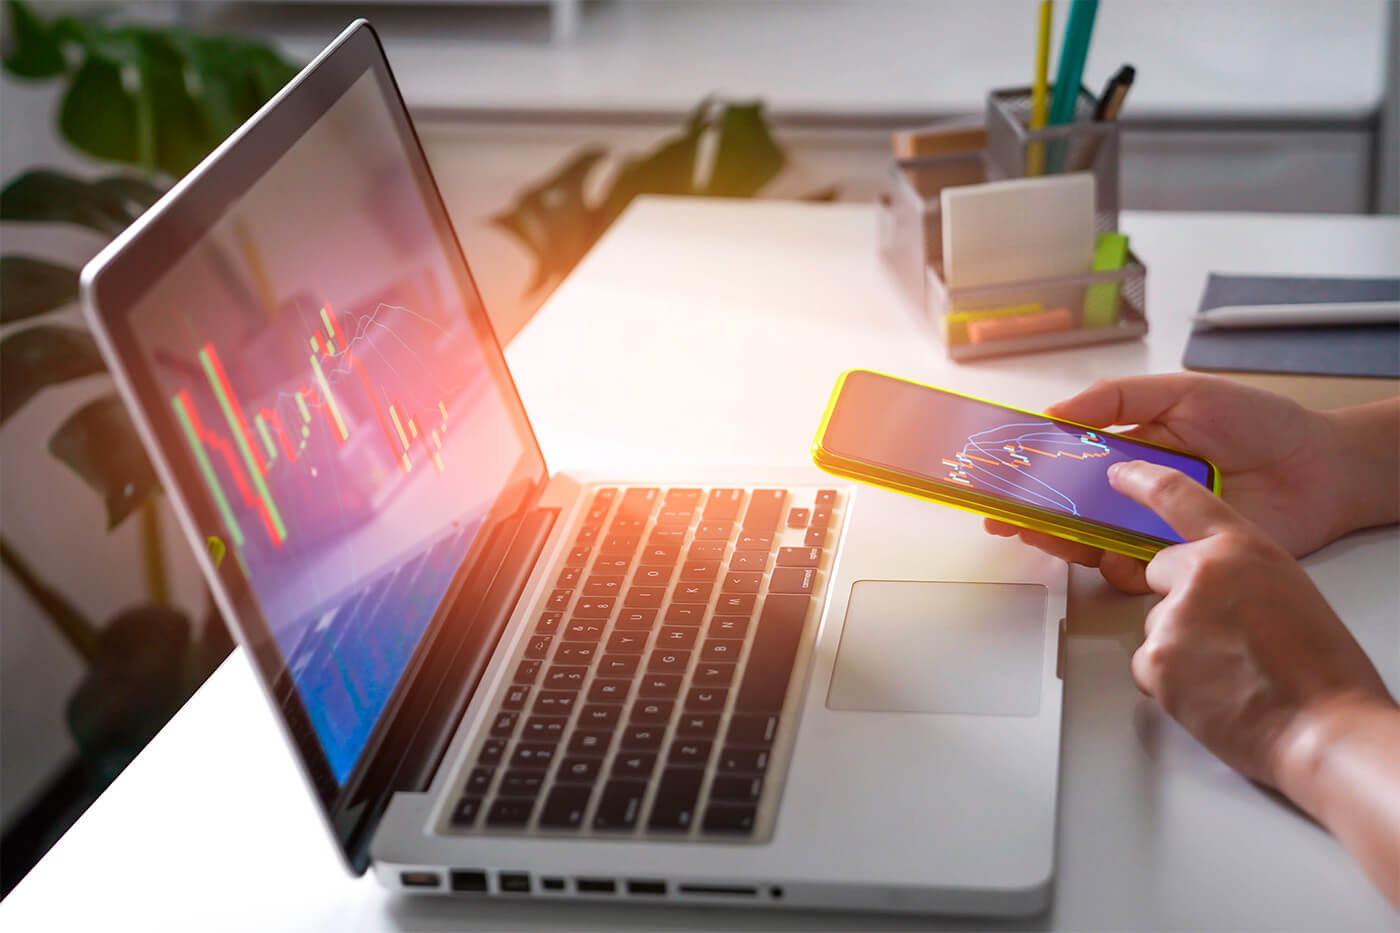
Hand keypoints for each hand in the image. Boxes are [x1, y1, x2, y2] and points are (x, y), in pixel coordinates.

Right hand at [986, 373, 1351, 592]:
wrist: (1319, 468)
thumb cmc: (1258, 423)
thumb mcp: (1180, 391)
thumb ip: (1115, 399)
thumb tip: (1055, 411)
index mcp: (1127, 449)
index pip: (1063, 460)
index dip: (1028, 467)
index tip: (995, 471)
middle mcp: (1131, 492)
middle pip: (1065, 507)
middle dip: (1027, 511)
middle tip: (1001, 514)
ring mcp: (1150, 528)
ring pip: (1087, 541)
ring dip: (1057, 538)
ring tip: (1033, 529)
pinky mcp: (1175, 561)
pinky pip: (1128, 570)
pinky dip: (1110, 563)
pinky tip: (1099, 550)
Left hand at [1108, 459, 1393, 791]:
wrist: (1325, 728)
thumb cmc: (1322, 670)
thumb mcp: (1287, 591)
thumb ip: (1240, 575)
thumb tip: (1215, 588)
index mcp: (1242, 548)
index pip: (1180, 498)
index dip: (1144, 481)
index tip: (1120, 472)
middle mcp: (1200, 574)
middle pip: (1159, 573)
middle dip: (1181, 600)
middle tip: (1227, 637)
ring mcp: (1172, 617)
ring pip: (1157, 624)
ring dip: (1181, 647)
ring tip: (1231, 673)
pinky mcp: (1154, 661)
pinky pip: (1148, 665)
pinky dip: (1172, 682)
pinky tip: (1214, 694)